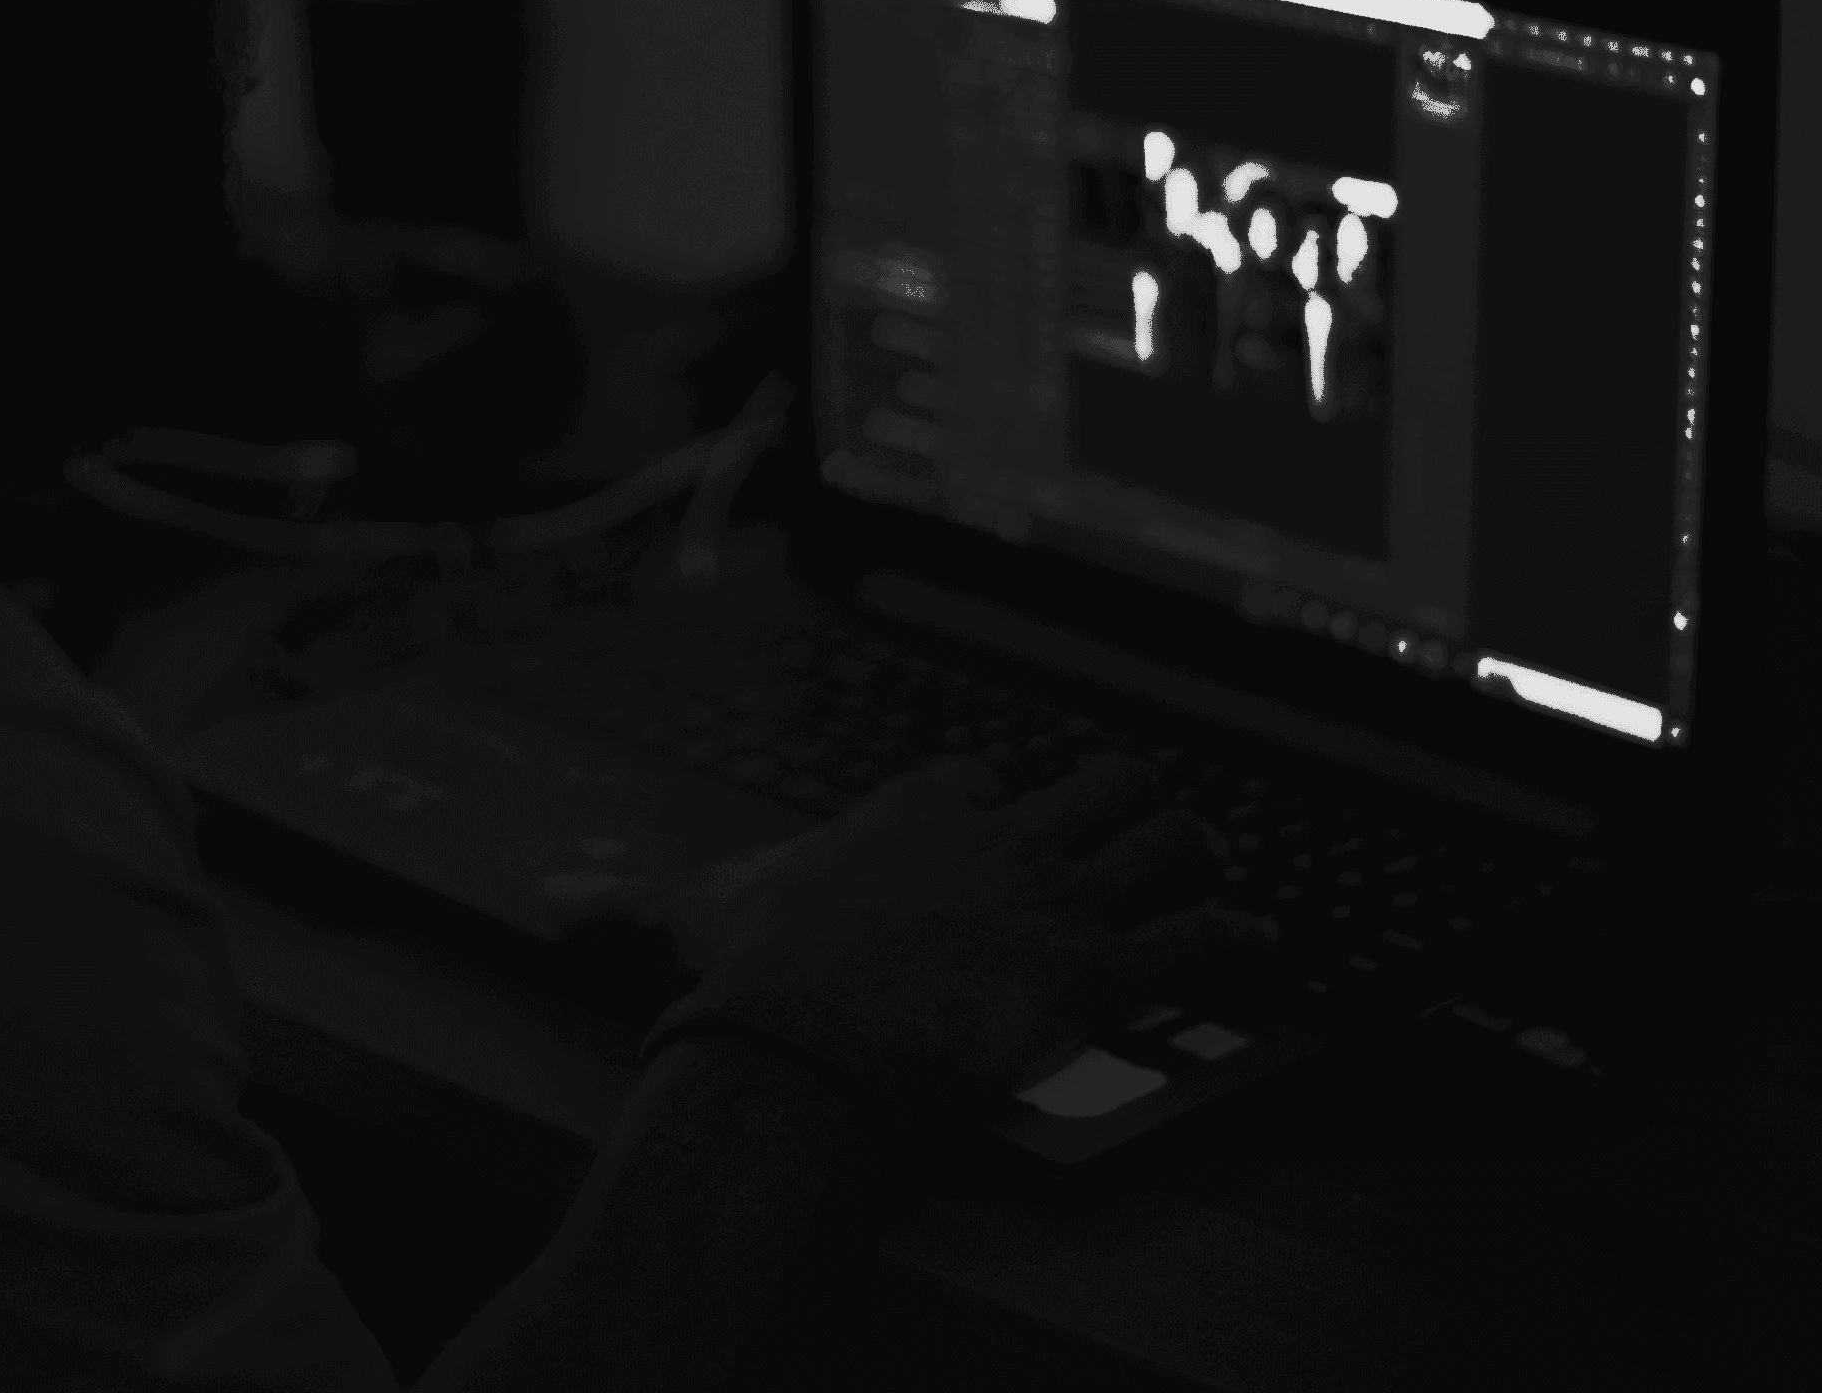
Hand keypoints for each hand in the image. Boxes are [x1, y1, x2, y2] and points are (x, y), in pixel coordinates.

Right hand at [641, 751, 1273, 1097]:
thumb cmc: (754, 977)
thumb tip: (562, 906)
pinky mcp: (1093, 968)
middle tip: (1134, 835)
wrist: (800, 1044)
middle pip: (1098, 785)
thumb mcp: (696, 915)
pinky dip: (1239, 937)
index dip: (990, 800)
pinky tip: (1260, 943)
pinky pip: (1197, 935)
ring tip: (1209, 873)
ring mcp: (1053, 897)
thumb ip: (641, 902)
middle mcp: (996, 836)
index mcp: (912, 811)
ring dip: (1193, 854)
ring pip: (1165, 837)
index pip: (975, 776)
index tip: (990, 824)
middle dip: (1122, 806)